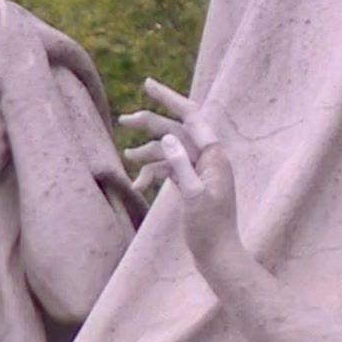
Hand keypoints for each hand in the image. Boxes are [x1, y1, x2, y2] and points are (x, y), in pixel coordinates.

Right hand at [122, 80, 239, 264]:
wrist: (218, 257)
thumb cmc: (209, 230)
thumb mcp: (194, 196)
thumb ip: (181, 165)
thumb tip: (167, 137)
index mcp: (214, 156)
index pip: (191, 116)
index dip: (169, 98)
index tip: (146, 85)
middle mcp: (208, 159)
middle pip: (177, 131)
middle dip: (151, 124)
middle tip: (123, 120)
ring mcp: (200, 172)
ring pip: (170, 151)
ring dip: (148, 153)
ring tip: (127, 155)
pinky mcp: (191, 185)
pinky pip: (170, 169)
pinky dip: (153, 173)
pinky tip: (137, 184)